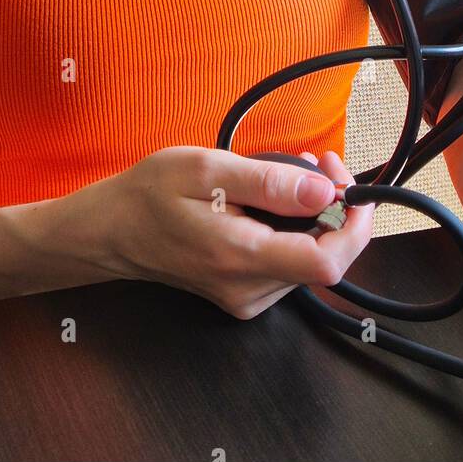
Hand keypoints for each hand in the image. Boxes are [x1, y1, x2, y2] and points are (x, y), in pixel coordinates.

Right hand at [87, 145, 374, 319]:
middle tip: (317, 164)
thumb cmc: (151, 194)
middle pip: (325, 260)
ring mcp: (245, 297)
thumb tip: (324, 192)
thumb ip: (268, 182)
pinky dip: (295, 230)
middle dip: (334, 208)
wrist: (110, 231)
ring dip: (315, 217)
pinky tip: (275, 201)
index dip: (352, 222)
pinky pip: (289, 264)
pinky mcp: (242, 294)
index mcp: (241, 258)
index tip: (342, 180)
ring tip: (290, 176)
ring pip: (310, 261)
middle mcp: (248, 290)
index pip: (328, 263)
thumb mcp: (207, 169)